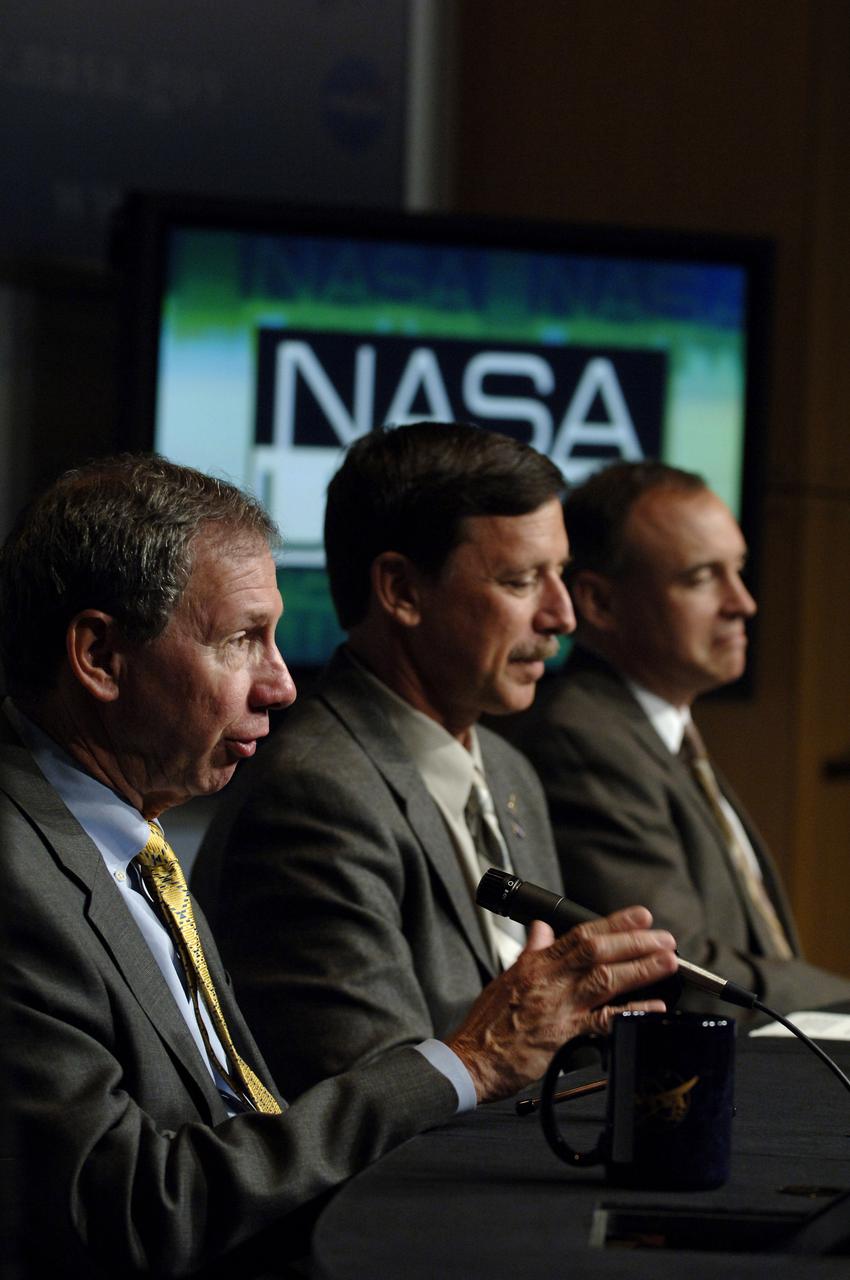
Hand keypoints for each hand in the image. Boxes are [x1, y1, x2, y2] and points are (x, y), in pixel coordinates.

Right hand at [445, 906, 676, 1102]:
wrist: (471, 1060)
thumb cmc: (486, 1024)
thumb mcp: (505, 977)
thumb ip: (530, 952)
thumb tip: (541, 929)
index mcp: (534, 964)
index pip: (579, 934)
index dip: (614, 923)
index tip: (641, 917)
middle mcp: (548, 980)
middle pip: (597, 951)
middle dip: (634, 942)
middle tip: (664, 938)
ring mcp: (558, 1007)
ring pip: (604, 979)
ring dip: (640, 968)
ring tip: (667, 961)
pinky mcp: (563, 1036)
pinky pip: (604, 1022)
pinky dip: (630, 1012)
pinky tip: (653, 1007)